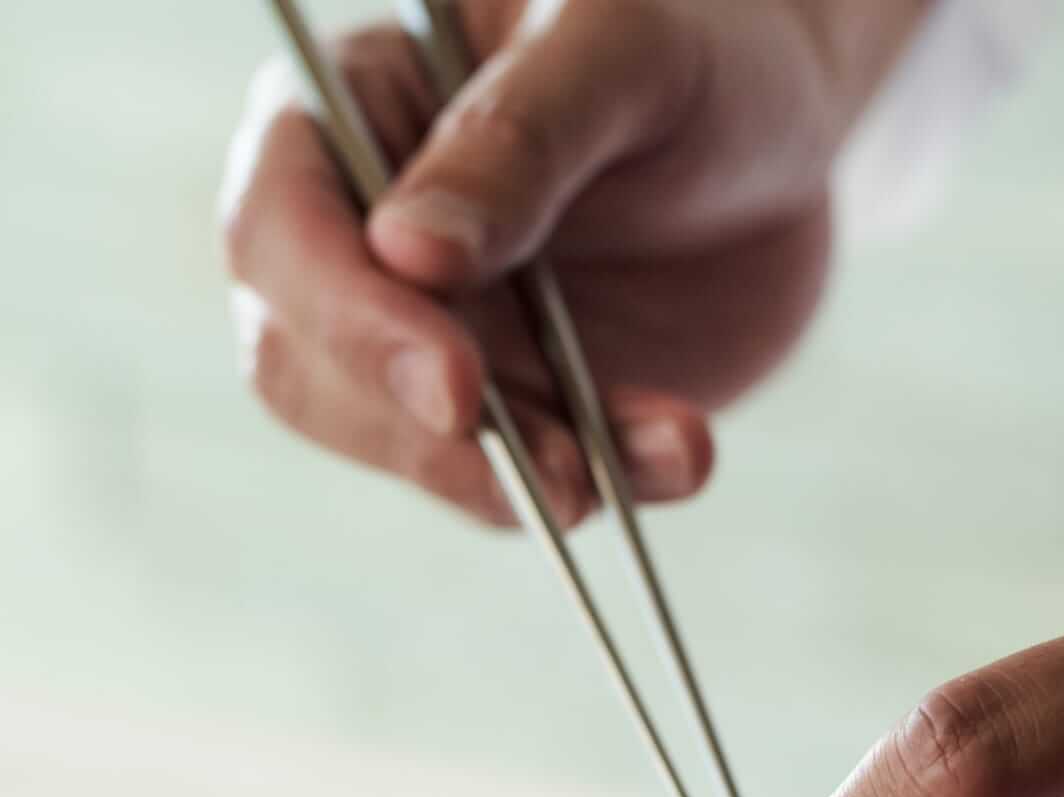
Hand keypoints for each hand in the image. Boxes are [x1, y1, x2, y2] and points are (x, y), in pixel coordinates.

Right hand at [219, 0, 922, 526]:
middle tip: (558, 473)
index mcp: (349, 114)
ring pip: (415, 448)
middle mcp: (362, 241)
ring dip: (526, 481)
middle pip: (311, 369)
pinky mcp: (510, 410)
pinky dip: (607, 483)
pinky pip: (525, 481)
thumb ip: (519, 138)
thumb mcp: (623, 52)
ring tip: (662, 453)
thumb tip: (407, 251)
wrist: (783, 140)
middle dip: (429, 440)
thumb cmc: (698, 46)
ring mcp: (431, 338)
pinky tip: (684, 451)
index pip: (280, 230)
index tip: (455, 387)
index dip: (351, 322)